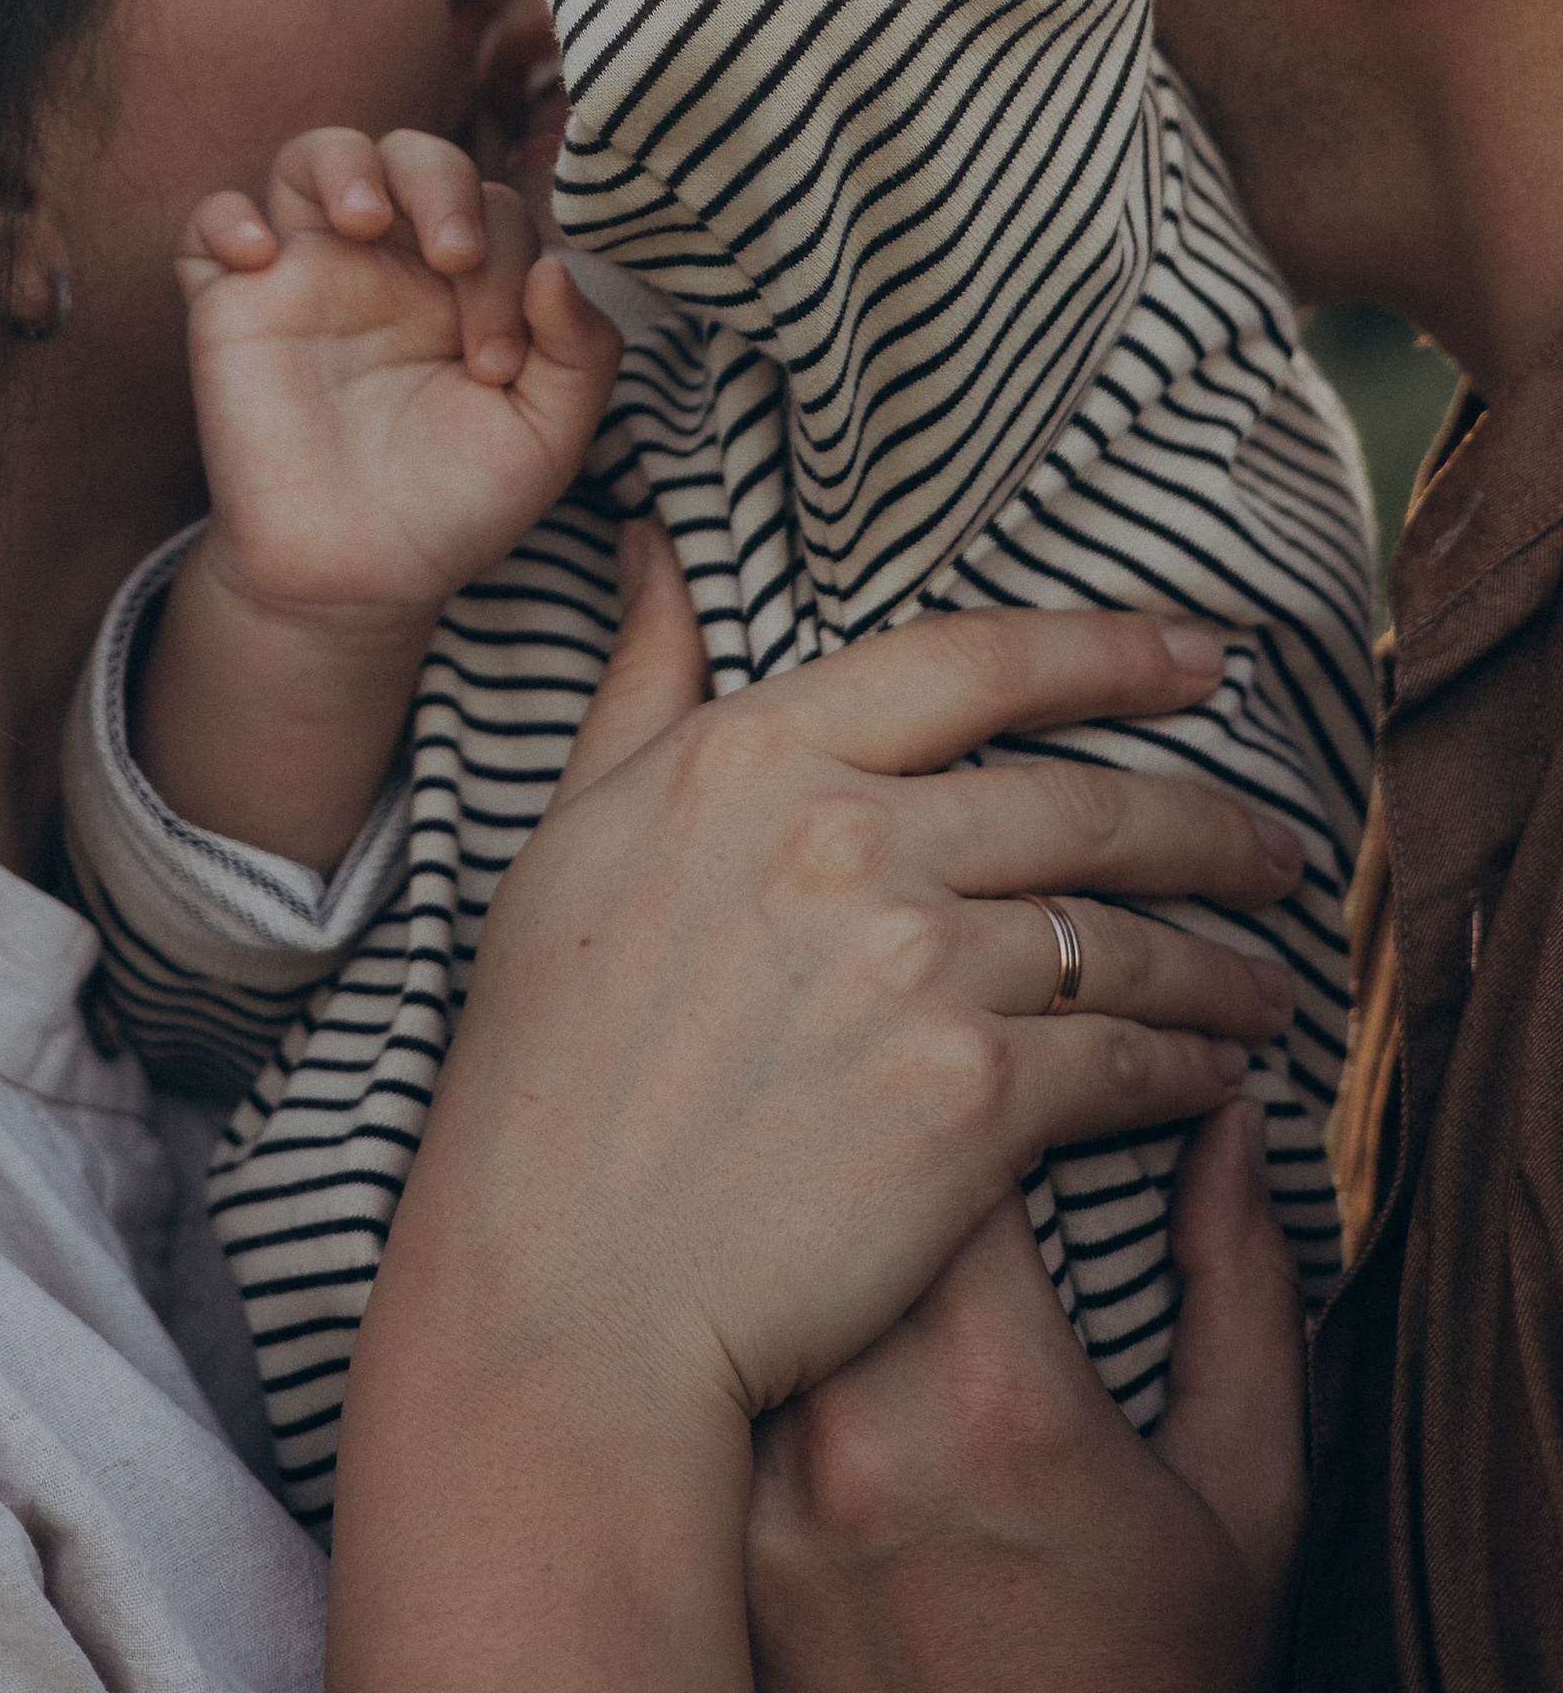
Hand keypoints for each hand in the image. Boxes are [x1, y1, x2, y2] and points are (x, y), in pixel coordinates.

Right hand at [178, 125, 620, 625]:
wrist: (356, 579)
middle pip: (408, 156)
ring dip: (343, 164)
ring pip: (311, 159)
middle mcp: (386, 264)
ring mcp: (305, 276)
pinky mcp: (231, 306)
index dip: (507, 260)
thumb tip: (557, 268)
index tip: (494, 362)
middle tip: (456, 257)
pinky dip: (226, 216)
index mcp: (462, 282)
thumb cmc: (452, 505)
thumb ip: (581, 351)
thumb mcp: (547, 436)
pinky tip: (261, 254)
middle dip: (440, 183)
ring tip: (363, 216)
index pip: (491, 210)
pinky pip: (207, 225)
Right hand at [329, 560, 1306, 1692]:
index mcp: (754, 754)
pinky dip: (1191, 1068)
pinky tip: (1217, 1077)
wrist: (565, 1283)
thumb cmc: (548, 1063)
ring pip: (1121, 937)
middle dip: (1210, 823)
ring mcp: (916, 962)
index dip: (1111, 651)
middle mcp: (847, 834)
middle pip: (1085, 801)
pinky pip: (1125, 1060)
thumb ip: (642, 676)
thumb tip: (657, 541)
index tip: (1201, 655)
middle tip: (1276, 847)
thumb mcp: (573, 830)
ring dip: (1219, 962)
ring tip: (1265, 982)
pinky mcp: (972, 1096)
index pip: (974, 659)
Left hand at [746, 1104, 1305, 1691]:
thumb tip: (1227, 1121)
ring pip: (766, 1280)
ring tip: (850, 1247)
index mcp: (999, 1389)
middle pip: (841, 1200)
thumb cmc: (1154, 1677)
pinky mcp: (717, 1544)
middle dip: (883, 1163)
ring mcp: (767, 1488)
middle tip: (916, 1159)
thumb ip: (1238, 1292)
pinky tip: (782, 1339)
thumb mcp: (1242, 1498)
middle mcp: (861, 1422)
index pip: (952, 1141)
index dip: (974, 1097)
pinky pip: (721, 1387)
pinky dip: (756, 1347)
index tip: (999, 1101)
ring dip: (811, 1247)